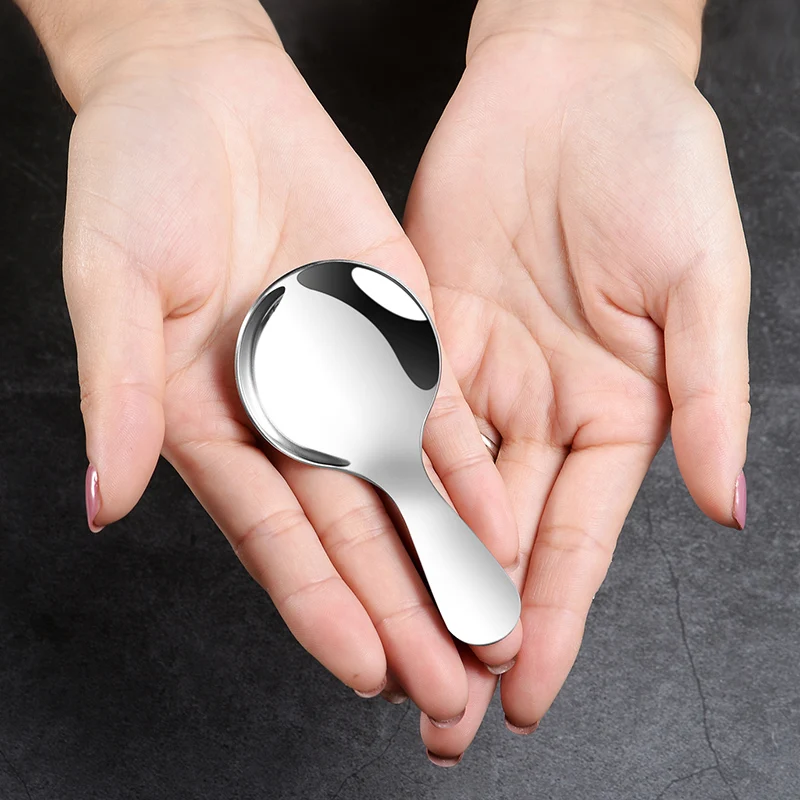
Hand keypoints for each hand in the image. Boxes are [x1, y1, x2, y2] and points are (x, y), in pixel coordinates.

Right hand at [38, 1, 521, 722]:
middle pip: (350, 534)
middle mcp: (283, 417)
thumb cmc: (134, 179)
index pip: (272, 537)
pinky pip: (435, 410)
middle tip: (445, 687)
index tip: (366, 668)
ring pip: (402, 490)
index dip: (318, 605)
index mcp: (208, 423)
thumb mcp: (111, 281)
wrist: (204, 94)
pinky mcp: (391, 332)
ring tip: (488, 629)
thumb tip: (102, 498)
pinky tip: (499, 523)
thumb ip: (115, 390)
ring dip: (445, 560)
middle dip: (399, 610)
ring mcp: (342, 378)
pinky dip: (466, 468)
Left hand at [404, 1, 749, 759]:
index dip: (552, 622)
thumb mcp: (699, 283)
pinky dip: (374, 479)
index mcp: (617, 413)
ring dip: (413, 574)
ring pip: (436, 496)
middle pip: (498, 541)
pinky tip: (353, 538)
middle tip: (440, 715)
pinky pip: (391, 417)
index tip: (526, 695)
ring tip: (389, 654)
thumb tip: (727, 504)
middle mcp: (539, 410)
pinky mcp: (417, 334)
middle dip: (470, 628)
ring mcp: (475, 377)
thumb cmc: (655, 166)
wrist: (571, 83)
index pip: (576, 541)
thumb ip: (707, 395)